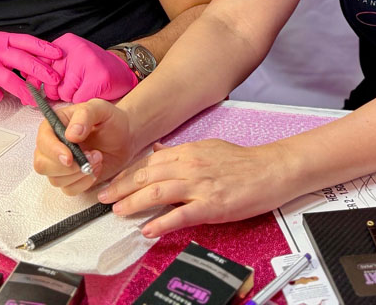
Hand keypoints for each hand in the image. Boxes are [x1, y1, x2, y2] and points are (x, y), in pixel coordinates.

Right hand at [0, 31, 62, 105]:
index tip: (59, 55)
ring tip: (34, 100)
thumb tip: (43, 63)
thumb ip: (15, 54)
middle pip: (20, 59)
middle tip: (54, 80)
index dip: (43, 48)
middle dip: (40, 70)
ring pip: (8, 77)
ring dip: (24, 90)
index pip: (26, 41)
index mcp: (0, 40)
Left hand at [30, 33, 137, 102]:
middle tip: (70, 88)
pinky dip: (83, 101)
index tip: (36, 90)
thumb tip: (24, 76)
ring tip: (83, 88)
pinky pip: (79, 99)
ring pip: (64, 92)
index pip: (39, 63)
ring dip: (71, 96)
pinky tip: (90, 92)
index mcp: (65, 43)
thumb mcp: (69, 60)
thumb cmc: (92, 69)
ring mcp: (89, 62)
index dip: (37, 80)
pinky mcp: (99, 78)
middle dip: (57, 91)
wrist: (122, 71)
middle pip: (51, 81)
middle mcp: (76, 49)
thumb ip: (48, 65)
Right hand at [32, 98, 138, 194]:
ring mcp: (59, 165)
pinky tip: (96, 168)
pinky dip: (84, 182)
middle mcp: (52, 146)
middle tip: (91, 156)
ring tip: (98, 158)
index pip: (42, 141)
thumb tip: (70, 135)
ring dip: (79, 173)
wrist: (125, 136)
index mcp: (53, 126)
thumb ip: (85, 116)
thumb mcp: (100, 109)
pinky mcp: (70, 179)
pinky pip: (69, 189)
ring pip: (56, 179)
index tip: (70, 157)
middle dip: (67, 167)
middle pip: (42, 165)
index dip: (53, 151)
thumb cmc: (110, 120)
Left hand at [97, 139, 291, 237]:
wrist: (272, 170)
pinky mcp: (212, 205)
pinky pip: (181, 215)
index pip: (148, 163)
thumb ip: (181, 151)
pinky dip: (162, 223)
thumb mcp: (207, 147)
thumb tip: (158, 152)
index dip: (126, 174)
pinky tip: (148, 229)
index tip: (111, 182)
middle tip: (103, 198)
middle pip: (147, 176)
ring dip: (134, 203)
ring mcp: (200, 186)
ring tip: (118, 211)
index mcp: (188, 152)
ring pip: (158, 194)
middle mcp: (190, 166)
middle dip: (121, 188)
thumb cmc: (243, 162)